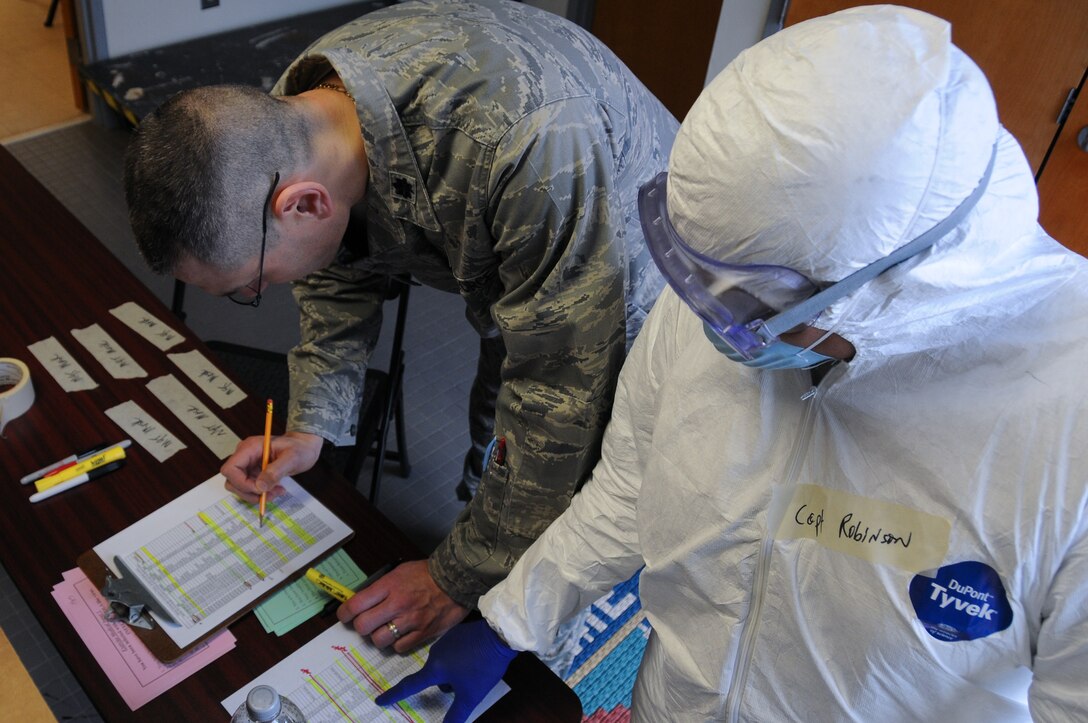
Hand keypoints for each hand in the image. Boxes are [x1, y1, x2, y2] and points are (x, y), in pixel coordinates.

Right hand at [220, 431, 322, 502]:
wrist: (304, 447)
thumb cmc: (300, 448)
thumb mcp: (292, 458)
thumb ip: (275, 471)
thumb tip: (260, 486)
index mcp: (250, 448)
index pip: (231, 469)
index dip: (241, 483)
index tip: (260, 489)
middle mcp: (245, 455)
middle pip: (232, 480)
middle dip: (249, 492)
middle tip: (269, 494)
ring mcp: (248, 464)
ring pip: (239, 487)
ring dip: (255, 495)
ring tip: (275, 492)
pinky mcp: (253, 472)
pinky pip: (249, 487)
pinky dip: (259, 493)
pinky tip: (274, 490)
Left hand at [336, 560, 469, 651]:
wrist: (456, 579)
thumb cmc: (427, 574)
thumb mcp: (400, 571)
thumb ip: (381, 587)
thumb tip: (361, 601)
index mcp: (389, 586)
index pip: (356, 605)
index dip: (344, 613)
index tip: (345, 616)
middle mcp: (397, 605)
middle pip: (363, 626)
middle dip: (361, 626)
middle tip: (367, 623)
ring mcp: (410, 621)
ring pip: (379, 640)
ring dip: (378, 636)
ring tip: (385, 630)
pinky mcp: (423, 634)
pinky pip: (399, 648)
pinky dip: (397, 643)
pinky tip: (402, 634)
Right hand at [375, 620, 515, 722]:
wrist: (500, 634)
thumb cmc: (483, 666)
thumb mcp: (471, 695)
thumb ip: (456, 715)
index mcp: (434, 668)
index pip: (409, 685)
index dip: (393, 695)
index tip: (379, 699)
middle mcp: (435, 653)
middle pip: (433, 677)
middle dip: (446, 684)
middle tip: (466, 684)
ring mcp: (446, 640)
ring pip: (444, 665)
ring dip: (453, 672)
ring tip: (474, 671)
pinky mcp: (457, 633)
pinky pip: (453, 652)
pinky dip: (460, 659)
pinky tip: (475, 658)